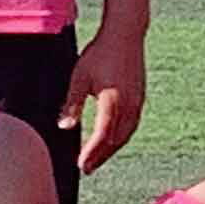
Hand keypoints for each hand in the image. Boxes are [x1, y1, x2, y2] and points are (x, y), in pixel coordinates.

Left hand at [65, 18, 150, 173]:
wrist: (125, 35)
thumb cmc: (99, 53)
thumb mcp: (79, 77)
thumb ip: (72, 103)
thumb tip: (64, 127)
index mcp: (112, 100)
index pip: (102, 134)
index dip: (91, 152)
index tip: (81, 165)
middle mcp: (129, 105)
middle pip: (115, 140)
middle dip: (101, 156)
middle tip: (86, 168)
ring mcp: (137, 102)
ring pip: (126, 134)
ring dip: (111, 149)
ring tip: (97, 158)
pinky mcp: (140, 98)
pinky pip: (131, 125)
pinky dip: (120, 137)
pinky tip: (111, 140)